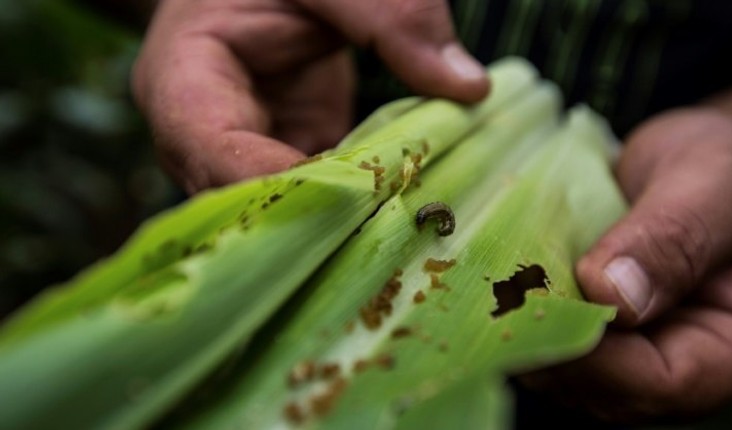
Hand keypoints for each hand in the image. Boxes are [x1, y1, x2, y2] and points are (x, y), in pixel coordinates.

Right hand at [132, 0, 488, 192]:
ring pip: (282, 218)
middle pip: (243, 204)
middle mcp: (200, 140)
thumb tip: (468, 87)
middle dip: (315, 221)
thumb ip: (388, 15)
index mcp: (182, 82)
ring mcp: (244, 161)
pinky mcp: (286, 166)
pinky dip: (360, 209)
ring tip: (406, 230)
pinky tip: (406, 214)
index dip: (273, 182)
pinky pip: (317, 203)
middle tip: (392, 227)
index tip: (353, 193)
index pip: (209, 149)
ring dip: (343, 225)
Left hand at [524, 108, 731, 421]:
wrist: (699, 159)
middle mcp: (678, 363)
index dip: (600, 358)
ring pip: (565, 372)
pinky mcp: (591, 329)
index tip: (547, 304)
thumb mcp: (713, 183)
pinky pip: (550, 339)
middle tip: (502, 291)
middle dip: (549, 347)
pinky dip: (520, 313)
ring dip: (523, 331)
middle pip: (605, 389)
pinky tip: (498, 277)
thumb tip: (612, 294)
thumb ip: (673, 237)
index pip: (666, 384)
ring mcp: (629, 352)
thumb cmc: (723, 169)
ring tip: (495, 280)